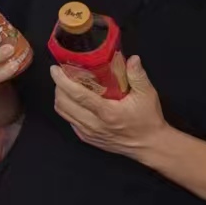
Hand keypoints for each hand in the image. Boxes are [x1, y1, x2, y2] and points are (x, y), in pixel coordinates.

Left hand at [51, 56, 169, 160]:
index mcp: (107, 112)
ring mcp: (88, 133)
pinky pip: (69, 121)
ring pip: (63, 113)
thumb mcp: (147, 95)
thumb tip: (132, 58)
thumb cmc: (148, 120)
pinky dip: (67, 108)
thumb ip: (138, 75)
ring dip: (60, 97)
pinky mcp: (86, 138)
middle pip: (63, 103)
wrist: (150, 146)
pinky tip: (74, 100)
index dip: (62, 81)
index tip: (55, 69)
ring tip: (66, 86)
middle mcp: (94, 124)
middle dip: (58, 86)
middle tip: (62, 75)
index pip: (77, 94)